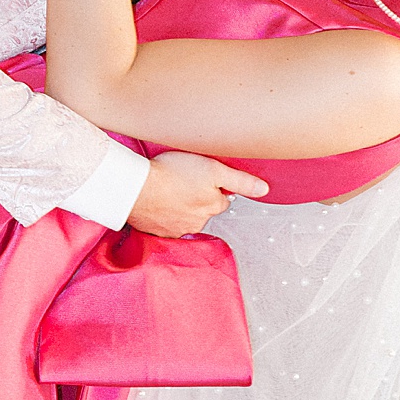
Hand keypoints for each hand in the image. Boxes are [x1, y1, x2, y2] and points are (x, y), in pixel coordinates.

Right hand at [127, 150, 270, 236]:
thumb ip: (240, 181)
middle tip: (184, 181)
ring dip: (179, 207)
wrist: (135, 187)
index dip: (215, 187)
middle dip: (197, 199)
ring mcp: (176, 229)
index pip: (222, 200)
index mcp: (212, 207)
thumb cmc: (172, 174)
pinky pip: (163, 224)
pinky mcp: (156, 230)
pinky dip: (162, 214)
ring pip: (184, 218)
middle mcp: (197, 222)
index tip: (204, 178)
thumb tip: (264, 190)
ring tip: (168, 190)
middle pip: (203, 210)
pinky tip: (156, 202)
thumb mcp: (213, 169)